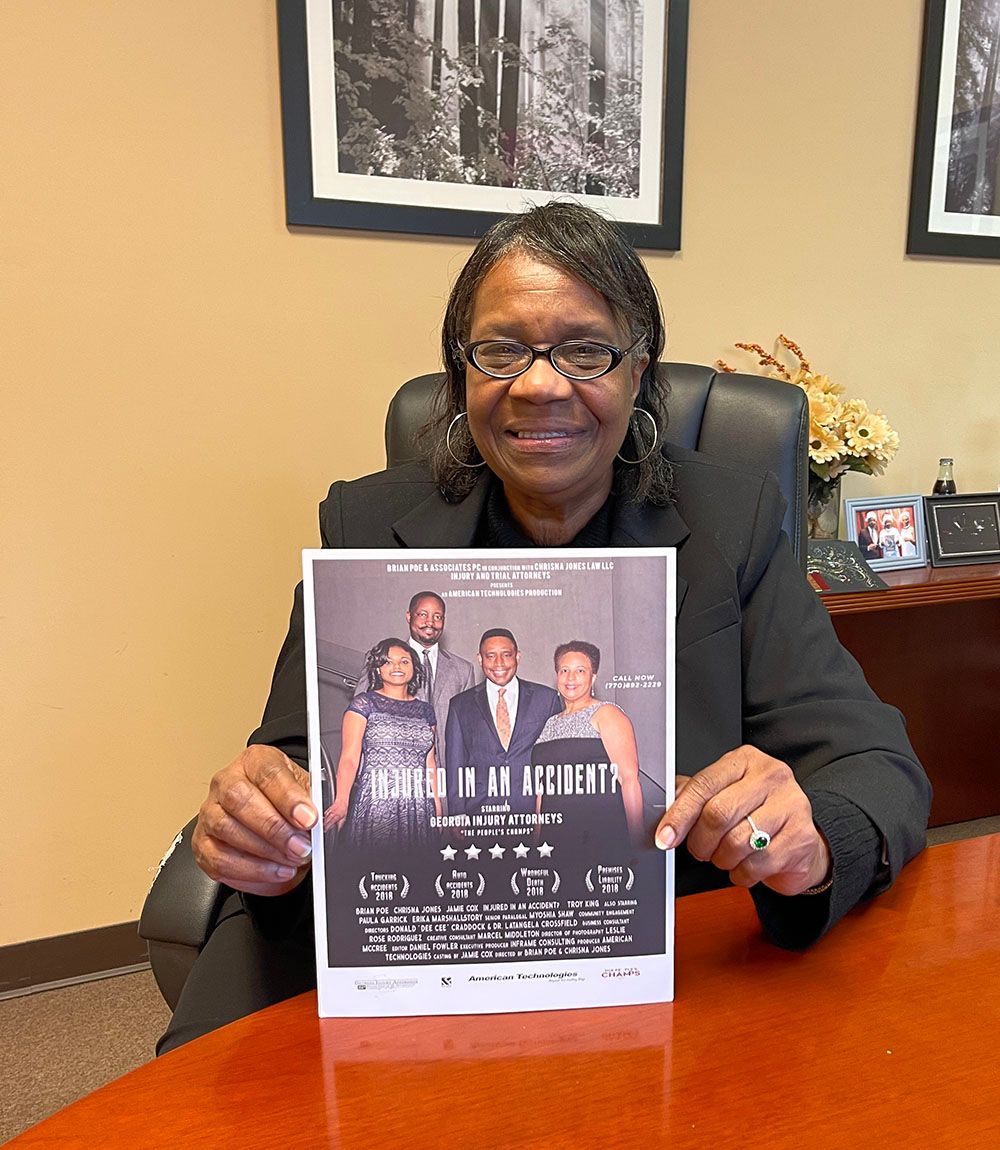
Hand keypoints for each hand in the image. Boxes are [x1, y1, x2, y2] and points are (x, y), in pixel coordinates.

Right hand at [192, 745, 316, 896]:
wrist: (269, 817)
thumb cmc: (285, 801)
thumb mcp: (306, 790)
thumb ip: (316, 799)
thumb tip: (329, 814)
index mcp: (254, 761)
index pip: (267, 773)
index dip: (289, 798)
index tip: (308, 819)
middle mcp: (226, 782)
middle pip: (240, 800)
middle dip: (275, 828)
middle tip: (301, 846)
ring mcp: (210, 812)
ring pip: (227, 829)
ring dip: (265, 851)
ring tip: (291, 860)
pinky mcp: (202, 843)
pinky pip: (219, 859)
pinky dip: (250, 870)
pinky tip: (275, 871)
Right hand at [323, 800, 347, 831]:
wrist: (342, 801)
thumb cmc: (344, 809)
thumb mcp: (344, 817)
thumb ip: (341, 823)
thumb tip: (339, 828)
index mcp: (337, 816)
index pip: (331, 823)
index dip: (328, 827)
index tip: (325, 830)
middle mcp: (333, 814)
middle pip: (327, 820)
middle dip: (324, 825)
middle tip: (323, 828)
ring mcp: (330, 811)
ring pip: (326, 817)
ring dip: (324, 821)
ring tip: (322, 824)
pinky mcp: (329, 809)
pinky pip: (326, 813)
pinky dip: (324, 816)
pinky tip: (323, 818)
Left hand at [655, 746, 830, 895]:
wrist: (800, 837)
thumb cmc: (756, 813)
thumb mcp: (724, 794)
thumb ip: (693, 795)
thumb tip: (664, 807)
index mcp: (744, 761)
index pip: (703, 785)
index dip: (679, 814)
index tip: (665, 836)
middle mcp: (771, 777)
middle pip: (718, 814)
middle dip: (700, 841)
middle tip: (699, 849)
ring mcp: (791, 805)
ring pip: (736, 842)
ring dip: (721, 859)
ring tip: (725, 855)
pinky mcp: (801, 837)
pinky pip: (757, 864)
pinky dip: (741, 873)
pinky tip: (744, 865)